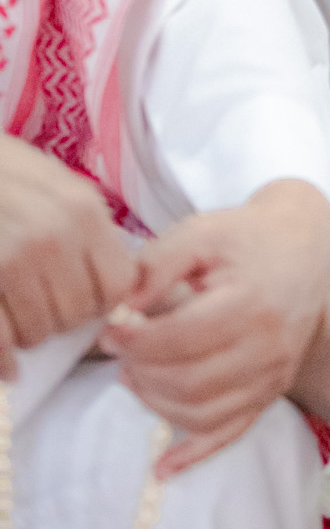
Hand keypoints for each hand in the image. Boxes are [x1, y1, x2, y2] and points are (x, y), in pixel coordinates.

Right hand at [0, 134, 137, 376]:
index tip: (87, 295)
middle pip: (77, 314)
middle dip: (63, 316)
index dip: (103, 297)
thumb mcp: (57, 184)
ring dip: (29, 330)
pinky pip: (2, 341)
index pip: (118, 285)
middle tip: (45, 301)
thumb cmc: (3, 173)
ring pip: (38, 333)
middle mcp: (53, 239)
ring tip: (18, 306)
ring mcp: (11, 263)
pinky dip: (3, 356)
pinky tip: (6, 354)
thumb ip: (87, 229)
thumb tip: (116, 284)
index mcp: (82, 211)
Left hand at [100, 178, 329, 477]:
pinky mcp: (272, 390)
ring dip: (156, 402)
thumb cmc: (247, 236)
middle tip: (120, 350)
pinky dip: (195, 454)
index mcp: (251, 303)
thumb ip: (156, 265)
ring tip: (135, 374)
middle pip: (189, 381)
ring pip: (203, 413)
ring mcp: (274, 374)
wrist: (304, 244)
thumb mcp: (201, 233)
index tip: (109, 329)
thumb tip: (119, 309)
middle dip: (141, 370)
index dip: (135, 340)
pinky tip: (163, 467)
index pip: (180, 338)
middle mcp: (268, 346)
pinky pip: (231, 433)